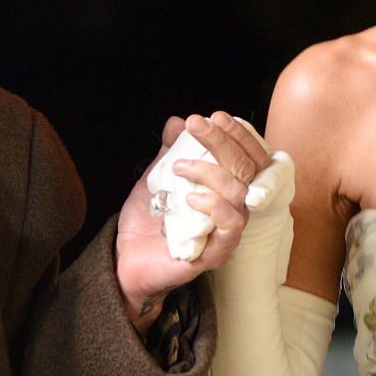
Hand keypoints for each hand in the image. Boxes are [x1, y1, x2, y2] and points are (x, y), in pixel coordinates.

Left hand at [116, 111, 271, 331]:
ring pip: (239, 194)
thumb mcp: (157, 177)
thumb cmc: (149, 220)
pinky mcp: (217, 254)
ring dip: (210, 172)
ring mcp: (228, 233)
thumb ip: (169, 151)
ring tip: (180, 167)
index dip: (238, 134)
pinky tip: (190, 198)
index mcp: (227, 190)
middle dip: (222, 142)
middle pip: (247, 170)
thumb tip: (177, 122)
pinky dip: (212, 206)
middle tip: (197, 125)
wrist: (127, 258)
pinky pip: (230, 227)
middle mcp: (234, 210)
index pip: (248, 157)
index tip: (215, 116)